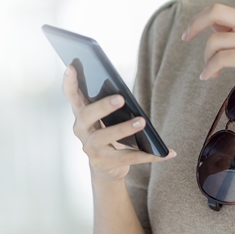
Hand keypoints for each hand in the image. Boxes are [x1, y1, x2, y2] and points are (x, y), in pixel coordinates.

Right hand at [62, 65, 175, 182]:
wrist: (107, 167)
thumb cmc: (108, 133)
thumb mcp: (105, 118)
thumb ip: (108, 104)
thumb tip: (124, 94)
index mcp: (81, 113)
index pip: (72, 95)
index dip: (69, 82)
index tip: (71, 66)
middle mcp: (82, 130)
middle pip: (87, 115)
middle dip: (102, 106)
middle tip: (120, 98)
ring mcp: (91, 148)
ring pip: (104, 137)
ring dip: (124, 129)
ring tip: (142, 122)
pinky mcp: (103, 163)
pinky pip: (127, 157)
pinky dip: (147, 155)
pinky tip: (164, 153)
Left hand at [181, 0, 234, 126]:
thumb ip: (230, 30)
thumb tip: (210, 23)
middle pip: (216, 10)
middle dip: (195, 24)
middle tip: (186, 38)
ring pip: (214, 39)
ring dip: (205, 58)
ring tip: (211, 69)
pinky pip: (217, 58)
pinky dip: (208, 70)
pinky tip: (209, 78)